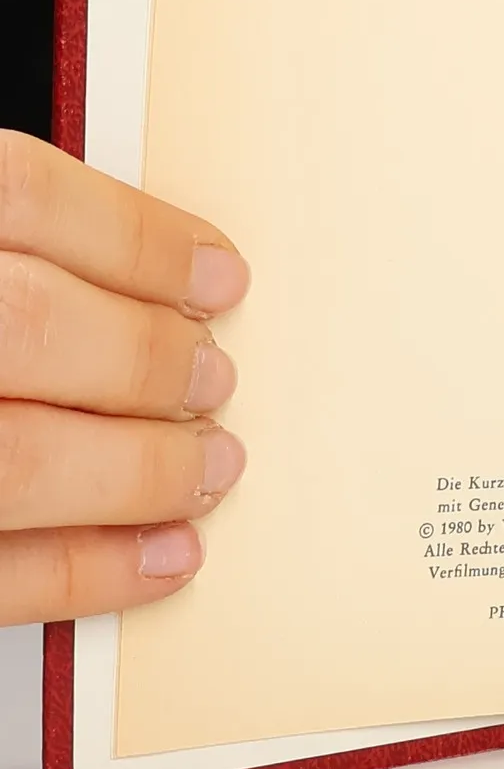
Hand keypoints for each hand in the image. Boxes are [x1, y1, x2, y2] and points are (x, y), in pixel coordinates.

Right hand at [0, 130, 247, 622]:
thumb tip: (157, 279)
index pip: (19, 196)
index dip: (140, 239)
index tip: (218, 276)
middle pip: (26, 325)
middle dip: (144, 359)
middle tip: (209, 378)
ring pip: (17, 458)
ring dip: (139, 471)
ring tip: (206, 467)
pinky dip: (84, 573)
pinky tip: (161, 558)